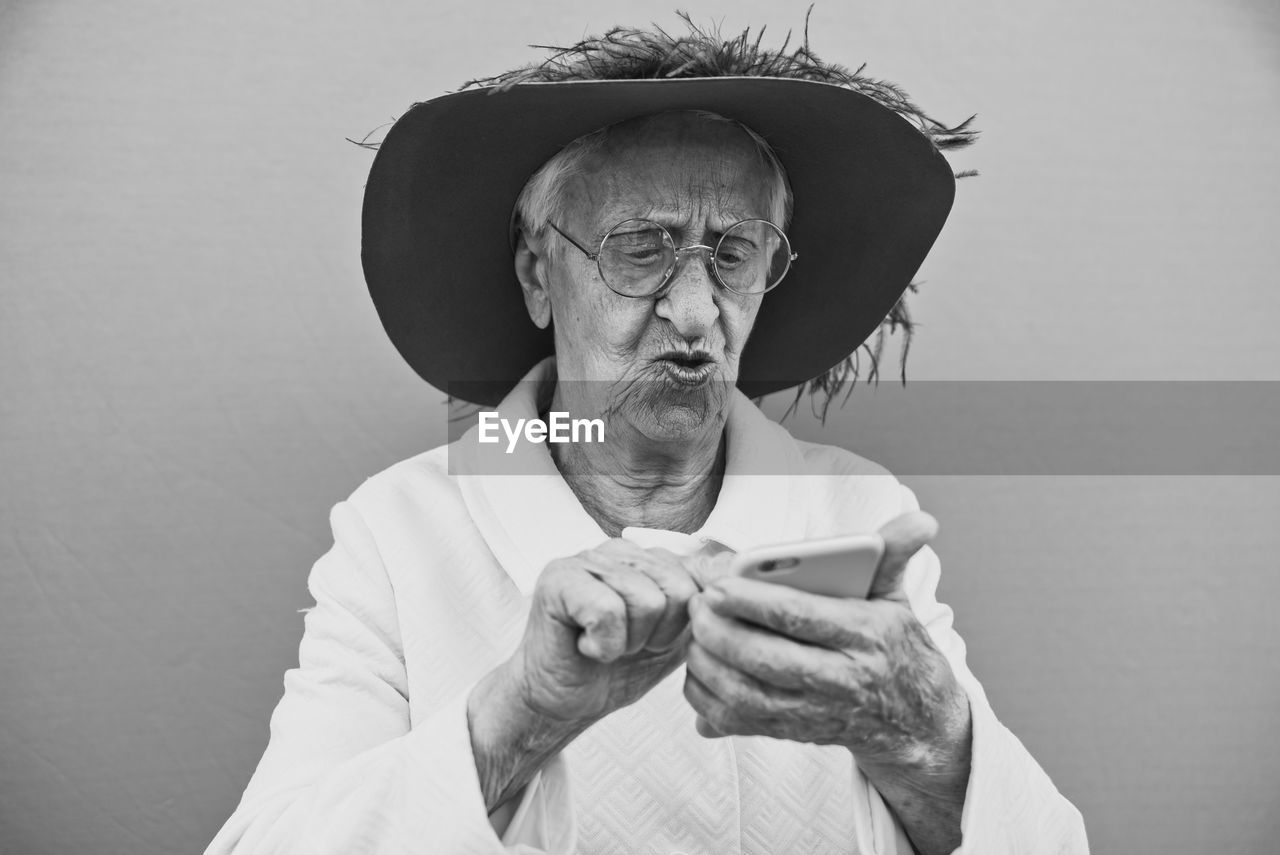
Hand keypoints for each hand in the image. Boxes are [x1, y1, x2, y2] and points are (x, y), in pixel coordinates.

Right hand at [506, 538, 724, 723]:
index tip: (657, 640)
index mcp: (650, 558)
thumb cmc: (616, 668)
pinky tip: (587, 646)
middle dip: (659, 634)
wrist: (564, 703)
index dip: (687, 623)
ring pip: (646, 600)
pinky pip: (608, 612)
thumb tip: (739, 568)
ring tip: (606, 644)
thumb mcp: (677, 638)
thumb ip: (706, 604)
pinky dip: (603, 645)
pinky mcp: (559, 577)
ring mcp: (587, 558)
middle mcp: (621, 549)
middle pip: (679, 589)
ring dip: (629, 642)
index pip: (701, 574)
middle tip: (627, 644)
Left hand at [683, 512, 969, 771]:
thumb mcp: (896, 595)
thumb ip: (894, 551)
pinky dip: (708, 700)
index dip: (751, 600)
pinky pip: (741, 723)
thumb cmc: (892, 644)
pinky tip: (698, 671)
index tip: (717, 584)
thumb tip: (921, 520)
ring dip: (709, 666)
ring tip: (693, 634)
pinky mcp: (795, 733)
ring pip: (749, 696)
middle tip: (696, 605)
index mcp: (865, 635)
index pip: (798, 615)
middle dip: (721, 631)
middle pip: (767, 659)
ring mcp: (817, 711)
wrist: (911, 718)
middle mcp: (842, 679)